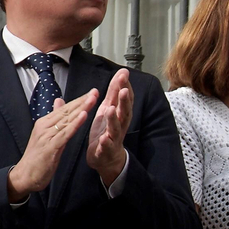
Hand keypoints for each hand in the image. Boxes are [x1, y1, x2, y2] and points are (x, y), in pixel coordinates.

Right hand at [6, 90, 98, 201]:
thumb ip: (55, 120)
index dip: (78, 100)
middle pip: (66, 111)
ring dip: (81, 108)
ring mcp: (47, 136)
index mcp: (44, 123)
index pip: (64, 109)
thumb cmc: (38, 157)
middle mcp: (44, 126)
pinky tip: (84, 115)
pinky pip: (65, 133)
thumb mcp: (47, 136)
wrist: (25, 175)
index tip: (92, 92)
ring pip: (67, 119)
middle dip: (82, 101)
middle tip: (95, 91)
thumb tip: (59, 102)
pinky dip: (75, 124)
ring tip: (93, 99)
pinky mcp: (51, 146)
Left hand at [86, 68, 133, 186]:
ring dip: (114, 119)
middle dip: (124, 101)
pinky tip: (104, 138)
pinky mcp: (106, 150)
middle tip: (123, 90)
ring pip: (116, 128)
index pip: (124, 98)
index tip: (123, 74)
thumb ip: (114, 91)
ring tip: (110, 110)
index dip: (125, 86)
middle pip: (124, 112)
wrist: (106, 157)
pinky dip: (106, 143)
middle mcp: (120, 124)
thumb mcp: (109, 108)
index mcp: (119, 113)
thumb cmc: (107, 129)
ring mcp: (114, 138)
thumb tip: (123, 72)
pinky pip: (107, 146)